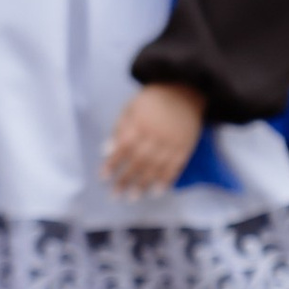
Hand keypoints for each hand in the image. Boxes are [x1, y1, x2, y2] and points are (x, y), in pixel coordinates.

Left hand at [103, 80, 205, 195]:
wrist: (185, 91)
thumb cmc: (152, 101)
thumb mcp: (131, 108)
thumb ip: (119, 129)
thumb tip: (105, 151)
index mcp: (140, 123)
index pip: (123, 147)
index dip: (112, 163)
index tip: (103, 177)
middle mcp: (156, 135)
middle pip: (138, 161)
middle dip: (126, 179)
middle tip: (115, 195)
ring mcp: (172, 142)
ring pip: (156, 166)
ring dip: (144, 184)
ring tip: (132, 198)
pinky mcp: (186, 146)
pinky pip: (176, 166)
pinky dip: (167, 180)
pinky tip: (157, 191)